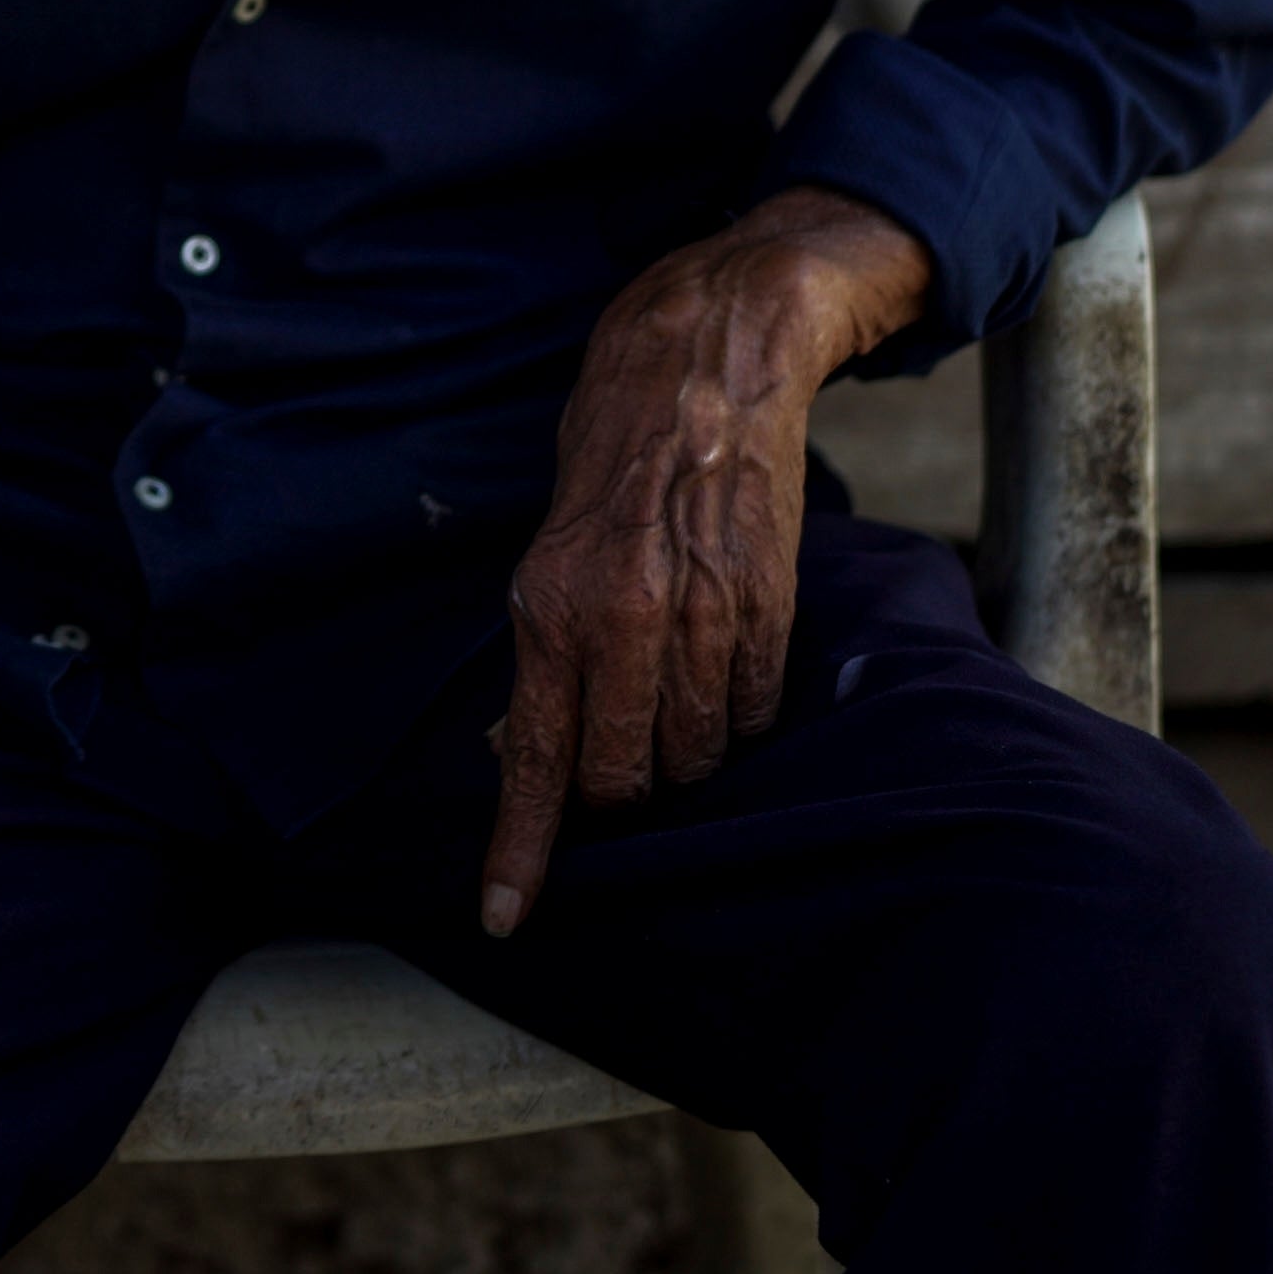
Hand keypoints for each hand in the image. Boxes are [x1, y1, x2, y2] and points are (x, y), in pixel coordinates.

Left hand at [480, 188, 930, 936]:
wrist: (709, 354)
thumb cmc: (616, 445)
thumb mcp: (552, 540)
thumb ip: (551, 637)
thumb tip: (540, 738)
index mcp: (550, 604)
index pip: (537, 762)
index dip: (522, 853)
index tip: (505, 920)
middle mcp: (622, 619)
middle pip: (624, 781)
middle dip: (622, 795)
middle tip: (625, 758)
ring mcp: (701, 616)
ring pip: (696, 755)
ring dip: (685, 756)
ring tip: (678, 700)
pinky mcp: (766, 604)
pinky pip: (754, 709)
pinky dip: (740, 712)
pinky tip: (726, 669)